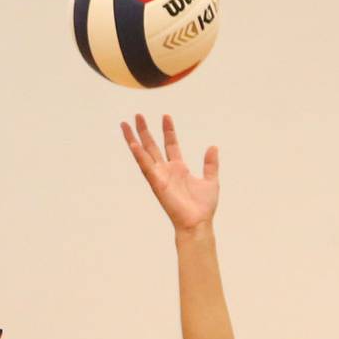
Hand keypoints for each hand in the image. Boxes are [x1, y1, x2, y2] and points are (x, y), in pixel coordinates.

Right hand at [121, 114, 219, 231]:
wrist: (198, 223)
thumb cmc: (203, 207)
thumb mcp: (211, 180)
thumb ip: (210, 164)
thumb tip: (213, 147)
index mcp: (178, 168)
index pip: (170, 144)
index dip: (168, 130)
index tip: (166, 116)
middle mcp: (166, 171)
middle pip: (152, 146)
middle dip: (145, 131)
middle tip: (137, 115)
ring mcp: (160, 176)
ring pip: (144, 154)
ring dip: (134, 139)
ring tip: (125, 124)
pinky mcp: (157, 183)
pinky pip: (146, 167)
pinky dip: (139, 155)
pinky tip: (133, 143)